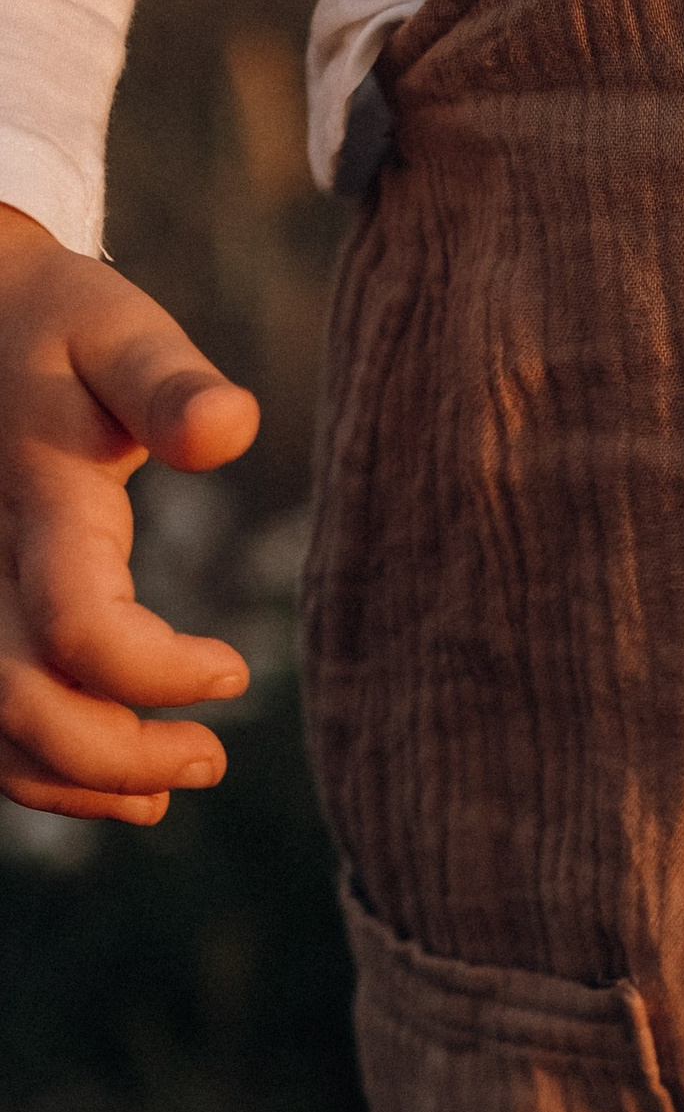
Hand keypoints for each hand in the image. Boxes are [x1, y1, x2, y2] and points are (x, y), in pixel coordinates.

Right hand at [0, 202, 259, 822]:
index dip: (159, 673)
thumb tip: (233, 427)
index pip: (80, 629)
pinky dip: (41, 771)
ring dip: (80, 780)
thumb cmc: (53, 325)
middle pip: (22, 706)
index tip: (233, 667)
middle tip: (213, 756)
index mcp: (35, 506)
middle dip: (119, 755)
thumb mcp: (114, 331)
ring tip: (168, 786)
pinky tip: (118, 783)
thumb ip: (169, 384)